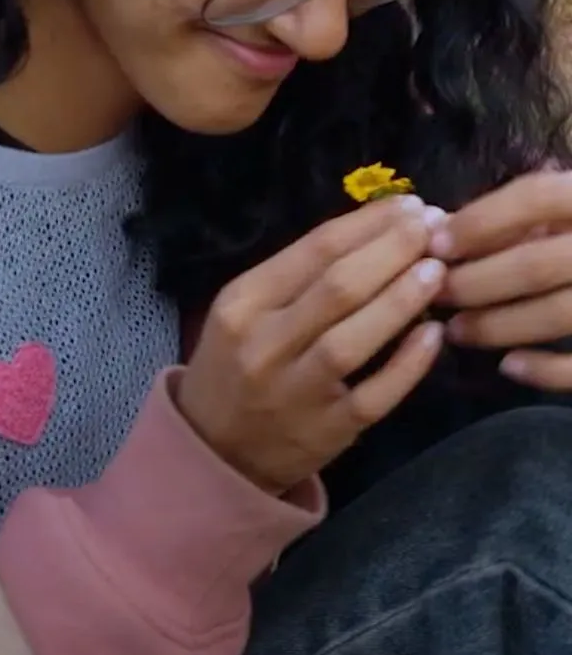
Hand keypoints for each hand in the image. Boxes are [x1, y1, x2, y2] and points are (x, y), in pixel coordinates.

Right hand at [174, 195, 447, 493]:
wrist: (216, 449)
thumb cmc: (235, 364)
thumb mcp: (242, 311)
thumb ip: (295, 277)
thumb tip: (371, 233)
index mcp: (241, 302)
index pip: (311, 250)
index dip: (367, 224)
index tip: (408, 205)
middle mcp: (263, 342)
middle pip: (336, 287)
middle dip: (392, 251)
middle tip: (436, 228)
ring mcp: (295, 389)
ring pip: (354, 338)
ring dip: (401, 299)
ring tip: (438, 270)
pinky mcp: (328, 429)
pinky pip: (376, 393)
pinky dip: (407, 363)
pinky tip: (433, 335)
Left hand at [439, 168, 571, 387]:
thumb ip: (532, 213)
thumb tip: (448, 225)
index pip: (537, 196)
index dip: (480, 220)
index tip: (434, 243)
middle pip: (536, 264)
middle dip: (474, 282)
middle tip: (434, 295)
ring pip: (558, 313)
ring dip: (497, 325)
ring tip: (455, 331)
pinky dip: (547, 369)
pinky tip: (509, 366)